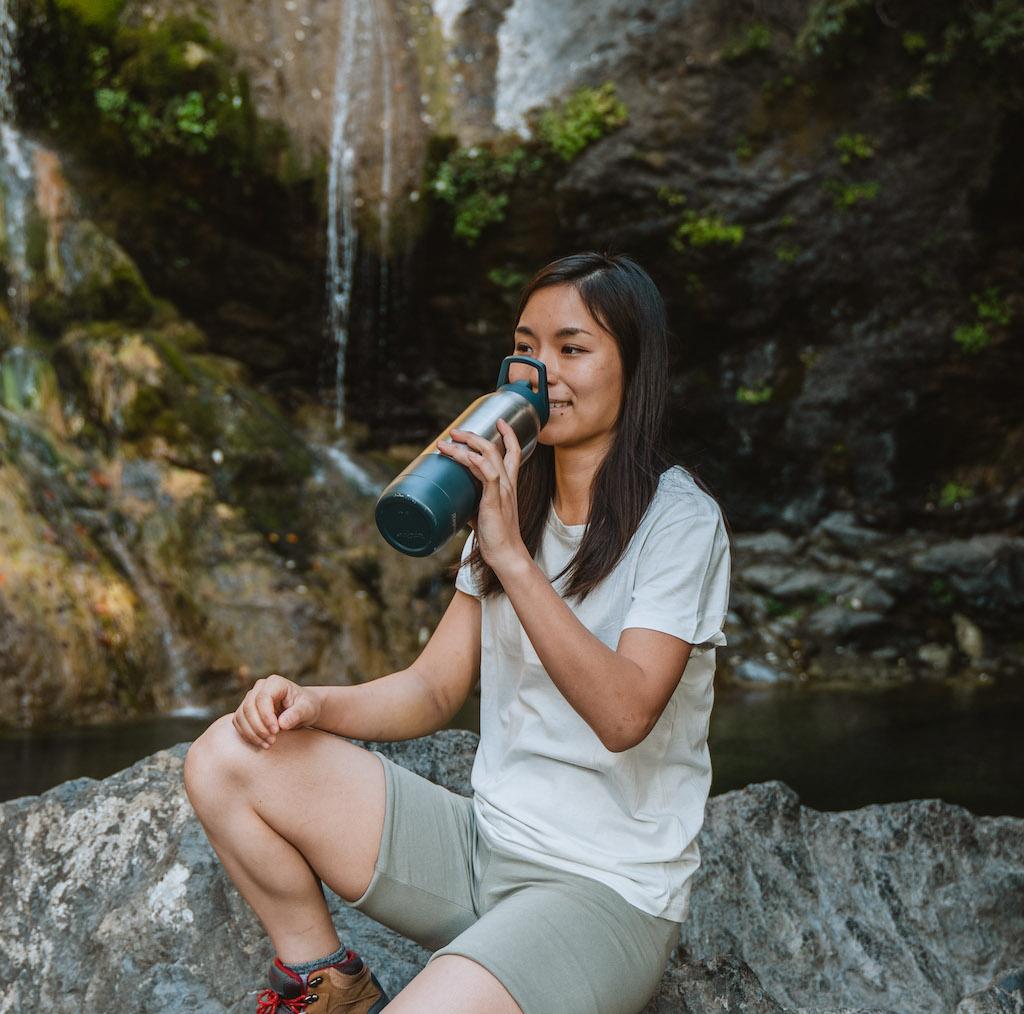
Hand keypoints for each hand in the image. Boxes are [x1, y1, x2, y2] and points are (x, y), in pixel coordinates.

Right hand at [232, 673, 321, 748]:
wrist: (302, 710)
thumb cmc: (306, 707)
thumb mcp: (307, 709)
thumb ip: (297, 714)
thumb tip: (282, 724)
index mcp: (275, 683)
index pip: (263, 698)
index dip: (266, 716)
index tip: (276, 731)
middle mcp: (260, 687)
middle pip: (249, 707)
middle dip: (258, 727)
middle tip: (272, 741)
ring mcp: (250, 698)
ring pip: (240, 716)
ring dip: (251, 733)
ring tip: (268, 744)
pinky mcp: (245, 710)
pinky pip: (239, 723)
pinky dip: (247, 735)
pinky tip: (260, 743)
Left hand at [437, 418, 527, 571]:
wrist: (506, 553)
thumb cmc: (495, 536)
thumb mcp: (482, 513)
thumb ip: (472, 502)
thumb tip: (453, 500)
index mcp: (508, 485)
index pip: (514, 453)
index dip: (509, 435)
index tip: (500, 421)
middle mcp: (507, 483)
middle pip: (495, 448)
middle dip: (474, 435)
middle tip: (455, 431)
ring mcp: (502, 490)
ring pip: (488, 456)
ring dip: (466, 444)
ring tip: (448, 441)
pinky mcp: (494, 499)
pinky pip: (487, 473)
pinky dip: (474, 461)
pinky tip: (463, 455)